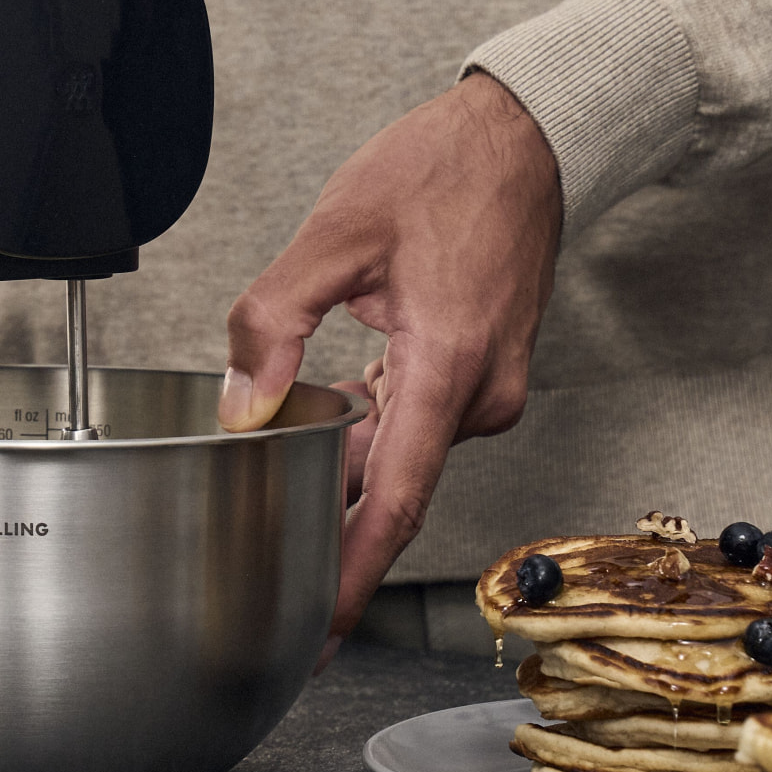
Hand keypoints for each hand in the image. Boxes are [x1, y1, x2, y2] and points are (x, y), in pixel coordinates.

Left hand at [219, 72, 561, 656]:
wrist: (528, 137)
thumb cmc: (442, 172)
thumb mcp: (337, 232)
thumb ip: (276, 319)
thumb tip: (243, 404)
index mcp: (447, 366)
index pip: (395, 502)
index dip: (353, 577)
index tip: (319, 634)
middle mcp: (479, 394)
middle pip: (392, 482)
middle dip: (329, 515)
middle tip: (262, 546)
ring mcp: (488, 386)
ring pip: (402, 449)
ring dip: (347, 460)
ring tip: (282, 462)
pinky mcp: (482, 373)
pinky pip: (419, 421)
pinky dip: (374, 427)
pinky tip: (333, 411)